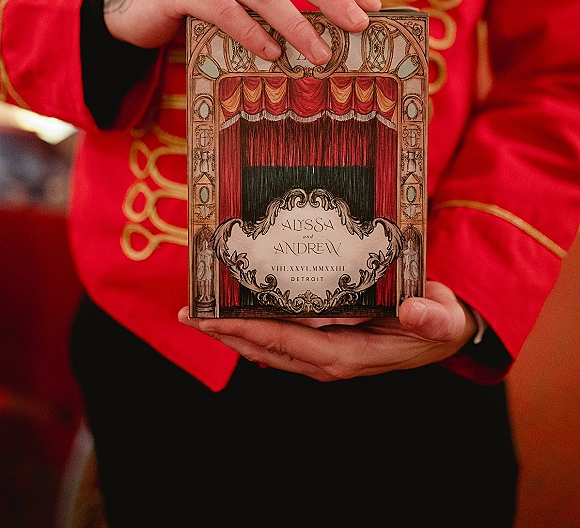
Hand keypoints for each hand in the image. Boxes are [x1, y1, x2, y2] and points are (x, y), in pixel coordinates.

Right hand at [103, 0, 381, 62]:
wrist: (136, 4)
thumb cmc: (202, 5)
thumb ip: (278, 1)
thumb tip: (334, 28)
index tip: (373, 10)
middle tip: (359, 27)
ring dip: (296, 25)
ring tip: (320, 54)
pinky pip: (222, 10)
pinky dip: (251, 33)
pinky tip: (271, 54)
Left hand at [177, 281, 477, 380]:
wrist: (444, 331)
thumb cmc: (439, 320)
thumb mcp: (442, 316)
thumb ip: (432, 316)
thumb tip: (415, 309)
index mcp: (349, 355)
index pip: (289, 343)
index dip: (250, 330)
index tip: (215, 318)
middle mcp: (330, 360)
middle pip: (267, 349)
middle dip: (227, 333)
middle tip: (190, 314)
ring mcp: (325, 355)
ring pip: (269, 348)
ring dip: (234, 333)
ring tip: (201, 315)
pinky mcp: (325, 345)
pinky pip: (282, 341)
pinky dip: (255, 328)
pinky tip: (237, 316)